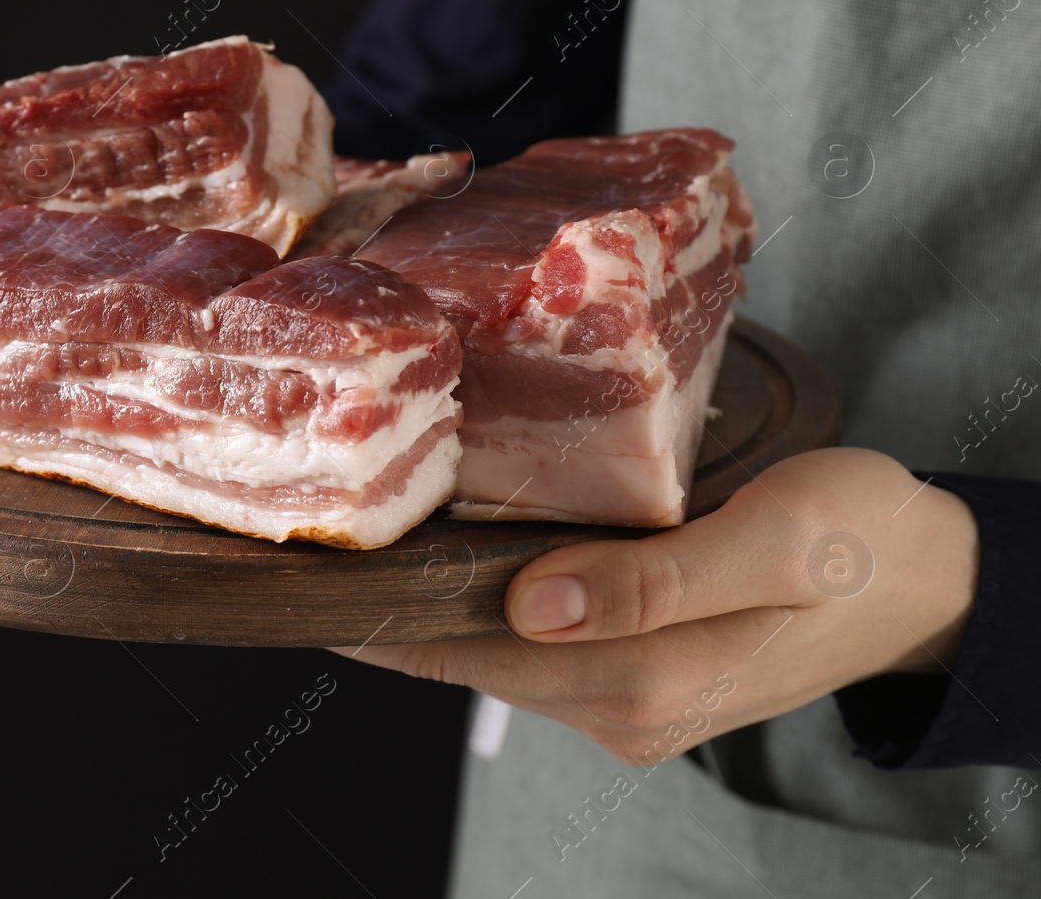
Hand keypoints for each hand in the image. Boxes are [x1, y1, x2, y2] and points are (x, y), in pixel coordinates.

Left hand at [330, 448, 978, 763]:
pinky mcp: (642, 681)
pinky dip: (489, 606)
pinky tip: (465, 553)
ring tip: (376, 532)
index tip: (309, 564)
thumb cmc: (859, 536)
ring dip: (436, 604)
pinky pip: (536, 648)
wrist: (928, 578)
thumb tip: (529, 606)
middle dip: (392, 605)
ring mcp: (630, 704)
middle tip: (324, 527)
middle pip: (466, 657)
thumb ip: (654, 582)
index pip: (465, 652)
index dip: (380, 612)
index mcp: (645, 679)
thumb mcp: (776, 541)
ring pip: (496, 654)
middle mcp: (623, 709)